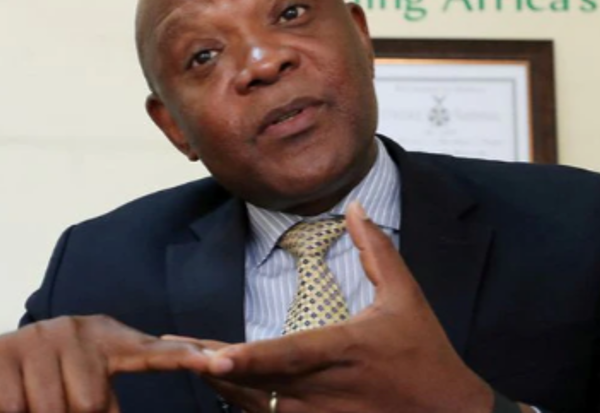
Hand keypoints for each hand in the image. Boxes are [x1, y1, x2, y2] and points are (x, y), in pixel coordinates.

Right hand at [0, 315, 212, 412]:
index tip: (221, 362)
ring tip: (35, 404)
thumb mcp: (89, 390)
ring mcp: (38, 336)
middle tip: (61, 406)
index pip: (154, 351)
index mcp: (110, 341)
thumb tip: (111, 412)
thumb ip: (108, 405)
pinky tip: (10, 400)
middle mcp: (77, 330)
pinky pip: (13, 408)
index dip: (186, 357)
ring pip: (50, 409)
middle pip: (89, 404)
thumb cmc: (53, 385)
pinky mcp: (1, 350)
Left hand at [192, 202, 495, 412]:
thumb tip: (355, 206)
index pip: (288, 355)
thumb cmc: (425, 355)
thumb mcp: (406, 297)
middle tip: (173, 351)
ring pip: (257, 406)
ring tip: (187, 361)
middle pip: (258, 382)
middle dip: (215, 367)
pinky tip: (224, 385)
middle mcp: (327, 388)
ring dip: (223, 385)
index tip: (213, 357)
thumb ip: (377, 250)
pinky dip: (245, 404)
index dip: (249, 358)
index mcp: (346, 349)